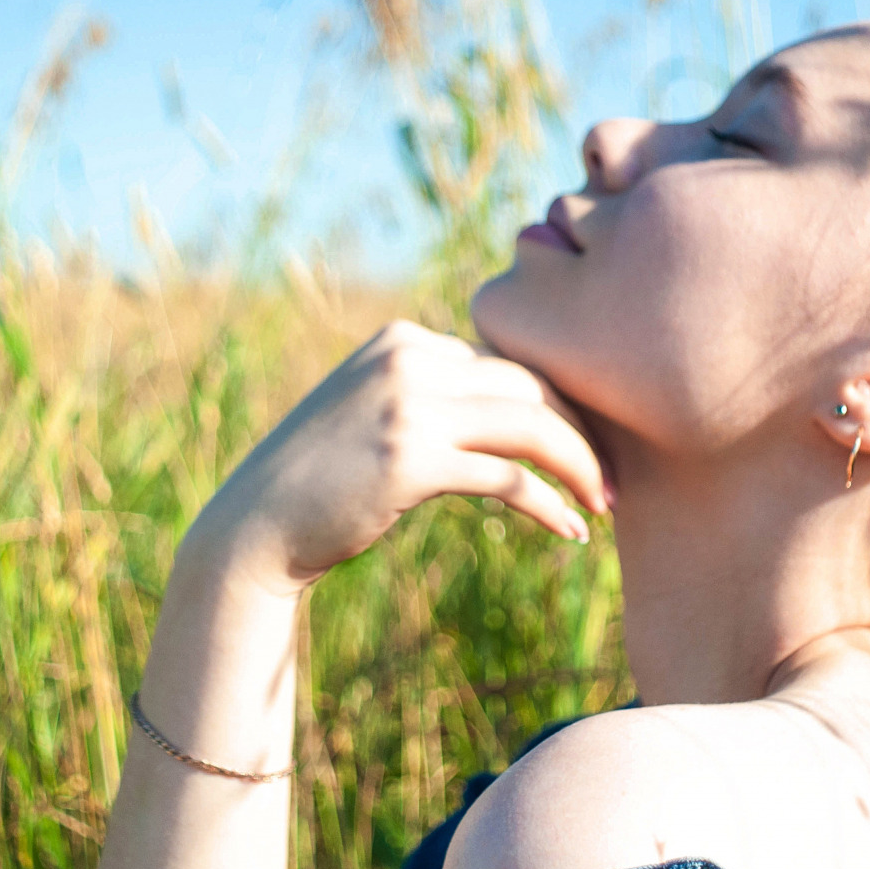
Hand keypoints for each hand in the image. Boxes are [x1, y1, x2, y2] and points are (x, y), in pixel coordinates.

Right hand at [186, 320, 609, 592]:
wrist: (254, 527)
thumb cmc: (324, 482)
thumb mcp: (377, 413)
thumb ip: (434, 395)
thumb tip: (516, 409)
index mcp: (405, 338)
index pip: (508, 361)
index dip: (561, 403)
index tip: (590, 446)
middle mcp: (408, 358)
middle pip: (530, 382)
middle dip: (584, 430)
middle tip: (615, 477)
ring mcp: (407, 405)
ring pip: (532, 423)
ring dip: (581, 465)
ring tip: (608, 503)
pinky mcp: (409, 458)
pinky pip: (508, 477)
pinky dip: (550, 503)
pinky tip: (572, 530)